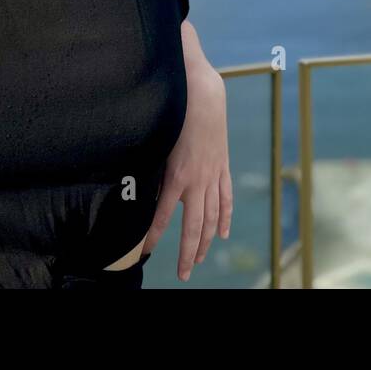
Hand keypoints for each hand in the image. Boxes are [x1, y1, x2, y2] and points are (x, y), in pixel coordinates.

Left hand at [145, 54, 231, 280]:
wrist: (203, 95)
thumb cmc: (174, 115)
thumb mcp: (157, 143)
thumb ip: (153, 170)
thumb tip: (144, 194)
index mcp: (176, 176)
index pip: (162, 217)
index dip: (153, 237)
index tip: (144, 253)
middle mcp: (197, 181)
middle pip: (195, 227)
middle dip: (188, 253)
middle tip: (183, 274)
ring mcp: (213, 175)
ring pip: (212, 217)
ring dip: (206, 241)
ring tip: (199, 260)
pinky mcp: (222, 167)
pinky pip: (226, 198)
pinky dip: (225, 217)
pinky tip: (222, 233)